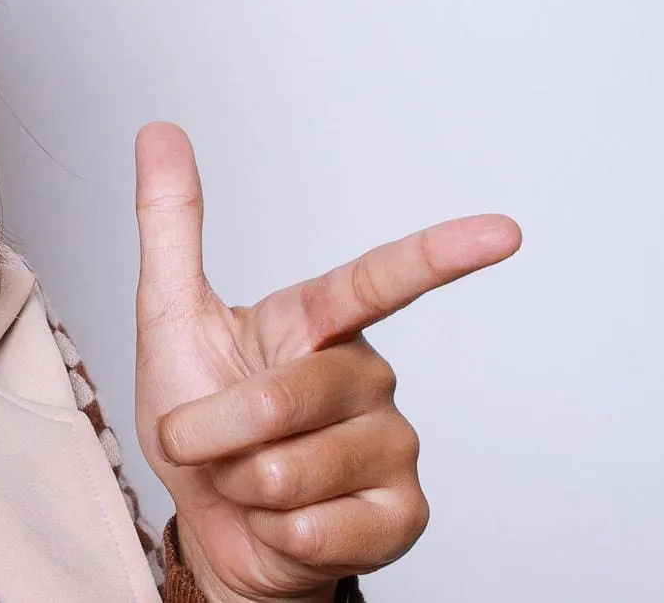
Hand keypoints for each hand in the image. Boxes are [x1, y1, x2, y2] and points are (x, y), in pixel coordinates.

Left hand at [132, 122, 520, 602]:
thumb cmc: (199, 415)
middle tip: (206, 441)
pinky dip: (271, 533)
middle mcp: (368, 377)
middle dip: (214, 430)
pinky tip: (284, 523)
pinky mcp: (401, 518)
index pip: (381, 282)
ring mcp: (392, 448)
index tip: (504, 233)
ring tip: (248, 481)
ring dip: (238, 485)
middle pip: (281, 401)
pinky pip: (314, 529)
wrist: (212, 523)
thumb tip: (159, 130)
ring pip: (289, 472)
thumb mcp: (168, 315)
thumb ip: (171, 224)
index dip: (440, 257)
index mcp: (318, 324)